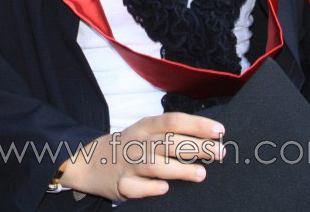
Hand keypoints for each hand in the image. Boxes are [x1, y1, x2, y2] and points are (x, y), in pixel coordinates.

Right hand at [59, 112, 224, 201]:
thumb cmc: (130, 146)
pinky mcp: (120, 184)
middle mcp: (138, 142)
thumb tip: (208, 139)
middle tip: (220, 153)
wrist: (89, 161)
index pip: (174, 121)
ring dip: (179, 169)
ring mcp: (128, 163)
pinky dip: (150, 187)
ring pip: (154, 164)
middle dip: (196, 147)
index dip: (197, 125)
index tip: (219, 131)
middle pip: (169, 142)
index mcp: (146, 126)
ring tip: (201, 174)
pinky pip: (135, 187)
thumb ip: (172, 134)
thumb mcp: (146, 131)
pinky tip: (165, 188)